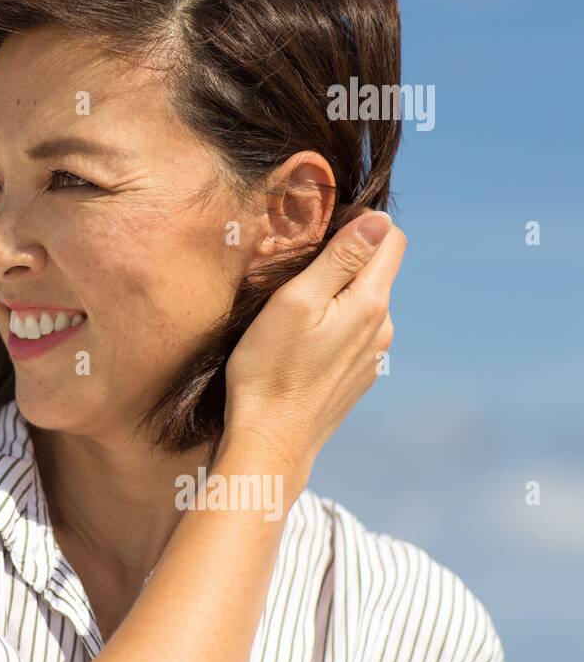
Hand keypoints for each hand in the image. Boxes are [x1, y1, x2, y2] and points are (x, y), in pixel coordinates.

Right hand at [219, 208, 406, 478]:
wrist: (270, 441)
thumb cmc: (271, 368)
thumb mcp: (296, 301)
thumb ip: (340, 259)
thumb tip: (380, 220)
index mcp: (370, 303)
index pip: (391, 240)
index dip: (359, 226)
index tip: (319, 237)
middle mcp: (382, 328)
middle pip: (375, 271)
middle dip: (342, 263)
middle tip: (292, 277)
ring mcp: (372, 356)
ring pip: (361, 304)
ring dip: (334, 298)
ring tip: (290, 315)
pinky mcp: (357, 377)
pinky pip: (351, 334)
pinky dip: (330, 327)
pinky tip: (298, 346)